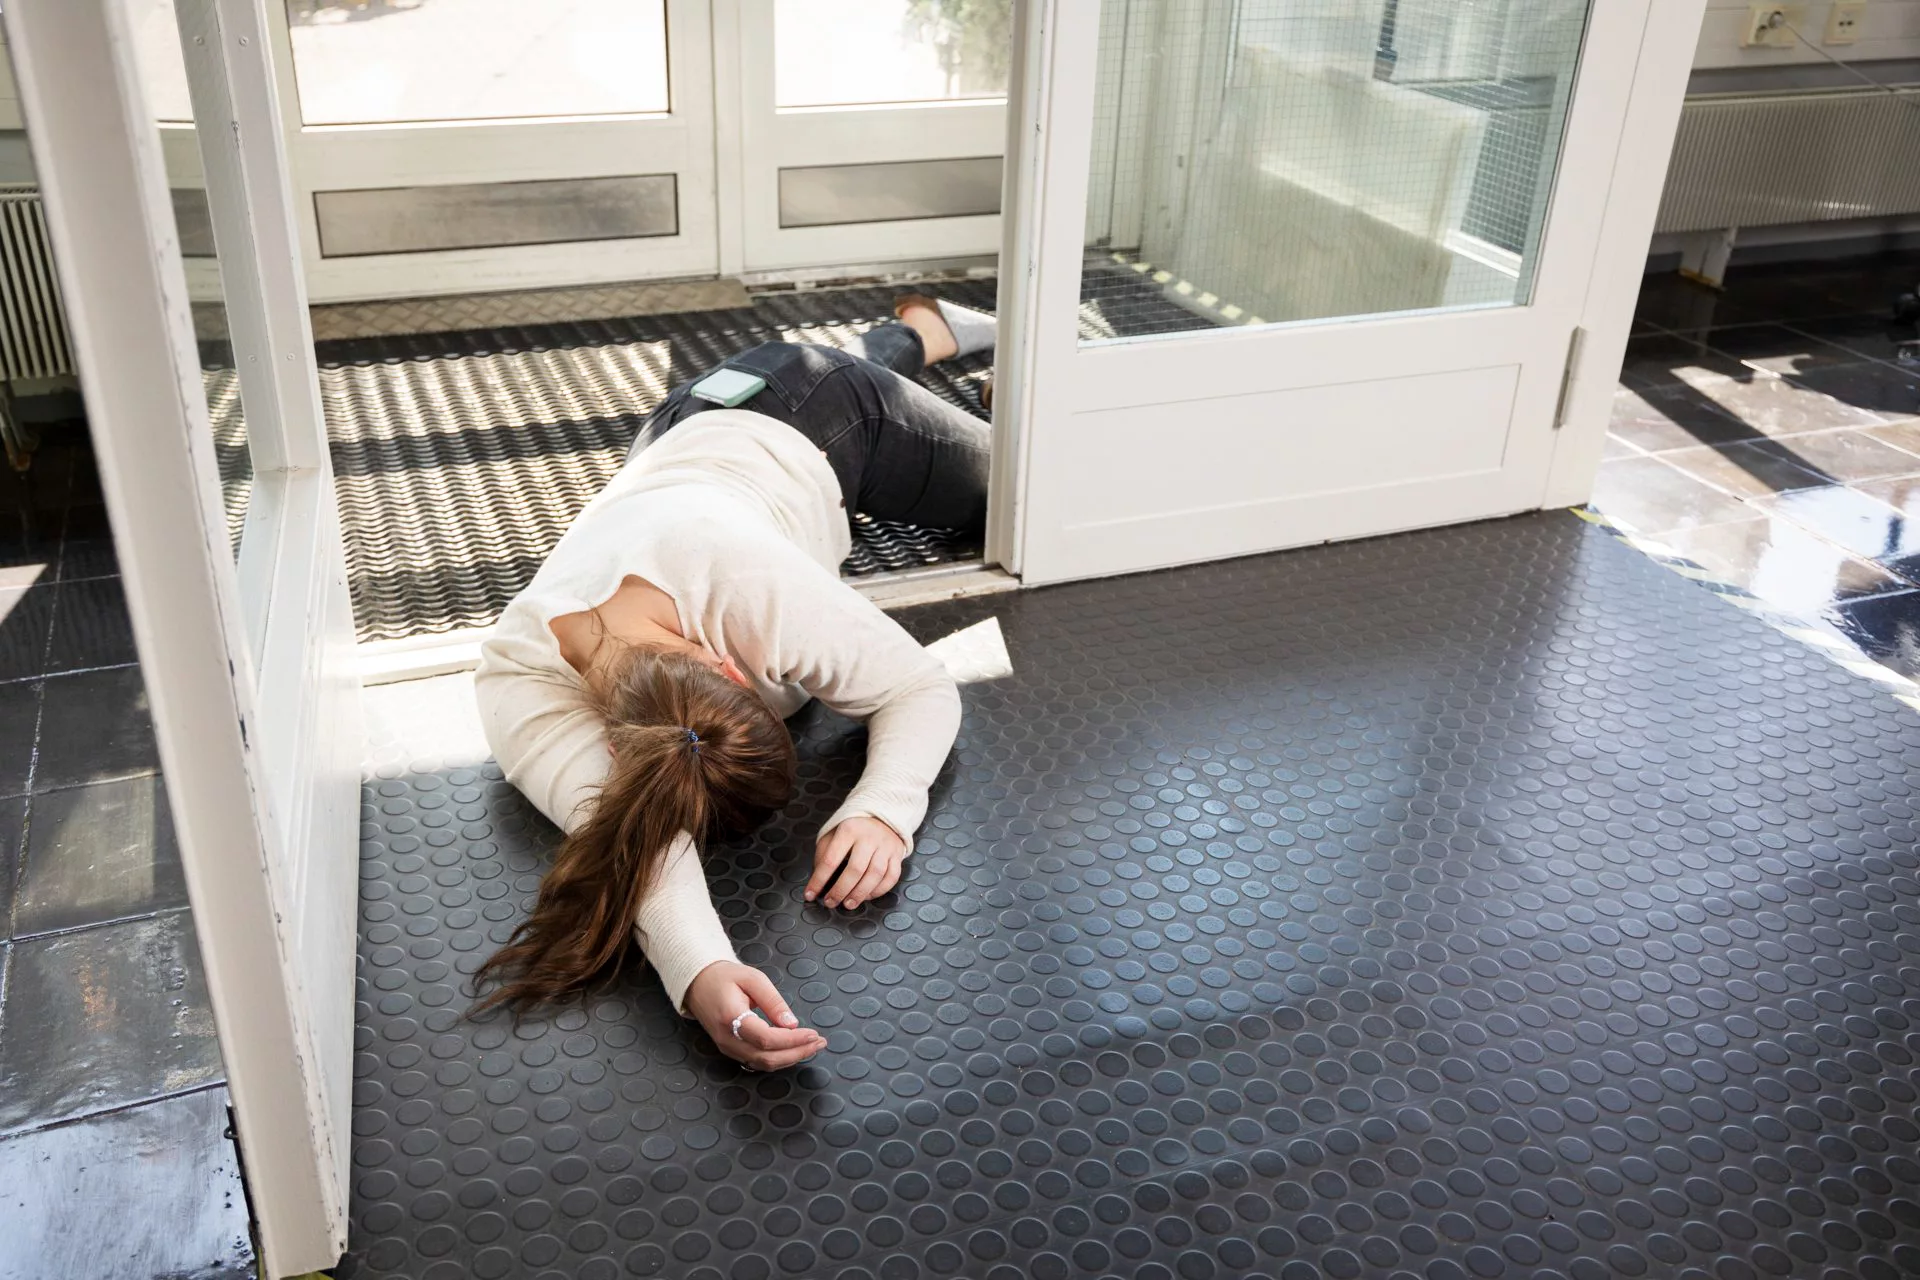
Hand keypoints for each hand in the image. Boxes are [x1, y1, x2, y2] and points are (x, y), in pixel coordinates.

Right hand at [685, 961, 825, 1070]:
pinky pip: (756, 1061)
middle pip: (766, 1058)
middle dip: (797, 1053)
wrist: (697, 983)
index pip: (766, 1039)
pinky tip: (793, 1049)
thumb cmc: (723, 977)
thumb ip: (773, 1001)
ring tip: (811, 1046)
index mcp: (731, 1018)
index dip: (793, 1041)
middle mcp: (727, 1038)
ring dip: (789, 1058)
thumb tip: (792, 1023)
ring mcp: (727, 1047)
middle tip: (818, 1043)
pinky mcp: (730, 1049)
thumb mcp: (752, 979)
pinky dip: (777, 1059)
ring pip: (762, 1064)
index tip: (813, 1034)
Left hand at [808, 816, 907, 909]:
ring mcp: (886, 846)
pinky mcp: (897, 854)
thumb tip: (819, 881)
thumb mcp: (833, 835)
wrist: (881, 818)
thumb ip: (824, 855)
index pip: (831, 859)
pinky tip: (867, 896)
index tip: (810, 894)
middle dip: (840, 890)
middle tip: (830, 902)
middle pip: (855, 869)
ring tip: (848, 904)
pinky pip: (891, 877)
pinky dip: (879, 891)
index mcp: (848, 830)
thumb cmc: (852, 831)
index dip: (819, 880)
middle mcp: (869, 837)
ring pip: (875, 875)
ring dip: (860, 894)